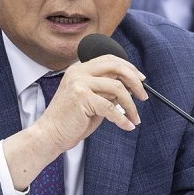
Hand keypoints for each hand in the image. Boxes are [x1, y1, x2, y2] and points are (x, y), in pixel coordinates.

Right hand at [4, 55, 146, 190]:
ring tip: (135, 117)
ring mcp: (79, 83)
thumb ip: (107, 91)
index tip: (141, 80)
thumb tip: (129, 88)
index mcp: (79, 69)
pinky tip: (127, 126)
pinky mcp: (81, 98)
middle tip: (144, 96)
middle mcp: (78, 72)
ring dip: (131, 105)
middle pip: (116, 67)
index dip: (129, 68)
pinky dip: (122, 119)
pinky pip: (111, 107)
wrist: (49, 135)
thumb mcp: (92, 101)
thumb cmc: (70, 121)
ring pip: (117, 88)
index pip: (109, 59)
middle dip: (135, 81)